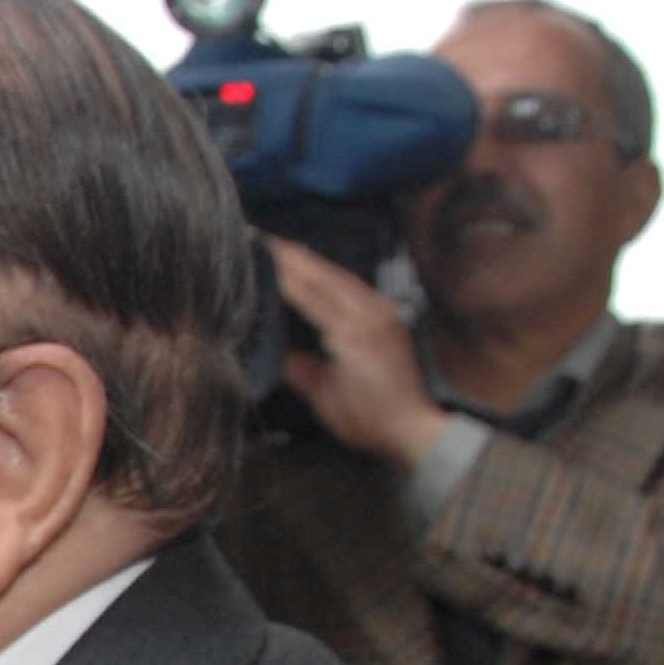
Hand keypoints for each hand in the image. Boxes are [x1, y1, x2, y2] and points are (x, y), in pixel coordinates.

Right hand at [268, 237, 447, 467]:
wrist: (413, 426)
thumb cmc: (365, 419)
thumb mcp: (323, 396)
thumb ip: (296, 367)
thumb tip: (268, 345)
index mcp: (350, 331)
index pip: (306, 291)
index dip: (278, 270)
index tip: (250, 252)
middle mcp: (369, 312)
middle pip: (323, 274)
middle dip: (290, 255)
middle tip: (257, 238)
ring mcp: (381, 310)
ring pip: (339, 274)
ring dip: (308, 259)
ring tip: (278, 247)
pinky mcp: (386, 314)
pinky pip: (352, 285)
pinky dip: (327, 273)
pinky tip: (312, 268)